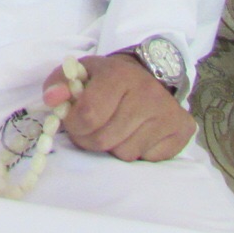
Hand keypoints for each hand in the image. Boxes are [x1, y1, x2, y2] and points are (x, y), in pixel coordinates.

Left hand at [43, 52, 194, 161]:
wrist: (149, 76)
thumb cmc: (108, 79)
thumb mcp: (80, 73)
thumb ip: (59, 84)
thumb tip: (52, 99)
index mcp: (118, 74)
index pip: (89, 114)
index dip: (74, 125)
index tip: (73, 123)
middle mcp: (147, 92)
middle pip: (105, 139)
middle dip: (90, 140)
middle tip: (90, 130)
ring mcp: (168, 112)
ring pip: (125, 153)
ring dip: (113, 146)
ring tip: (115, 128)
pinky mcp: (182, 130)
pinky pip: (148, 159)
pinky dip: (137, 151)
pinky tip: (137, 133)